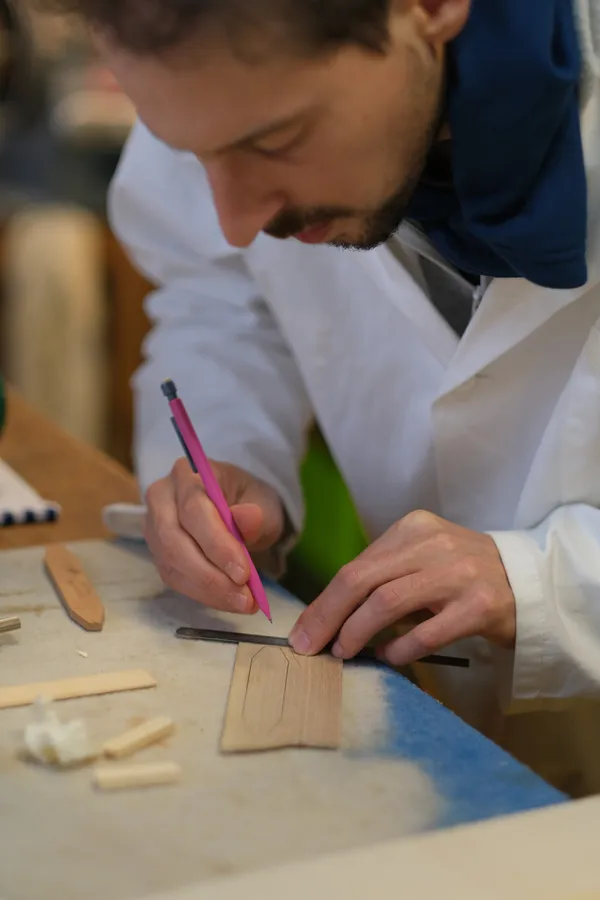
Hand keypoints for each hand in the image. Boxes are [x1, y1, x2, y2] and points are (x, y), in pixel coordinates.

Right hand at [144, 458, 284, 612]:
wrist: (237, 508)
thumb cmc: (249, 501)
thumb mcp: (263, 502)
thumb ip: (257, 513)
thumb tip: (248, 518)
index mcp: (188, 474)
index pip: (194, 510)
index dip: (217, 544)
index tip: (243, 573)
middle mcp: (162, 497)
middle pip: (174, 540)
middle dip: (210, 575)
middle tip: (244, 597)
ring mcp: (154, 526)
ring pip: (171, 564)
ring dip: (207, 589)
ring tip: (242, 602)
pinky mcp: (157, 552)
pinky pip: (174, 578)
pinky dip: (202, 594)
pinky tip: (228, 600)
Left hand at [288, 510, 515, 664]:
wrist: (528, 581)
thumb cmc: (461, 574)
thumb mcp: (422, 560)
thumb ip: (382, 576)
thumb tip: (328, 615)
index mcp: (412, 528)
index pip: (355, 565)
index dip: (324, 602)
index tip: (303, 631)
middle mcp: (433, 544)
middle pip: (362, 580)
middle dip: (328, 616)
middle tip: (309, 648)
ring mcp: (458, 573)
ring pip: (388, 603)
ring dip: (357, 632)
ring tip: (344, 652)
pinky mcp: (480, 605)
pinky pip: (426, 632)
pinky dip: (400, 648)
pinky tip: (389, 657)